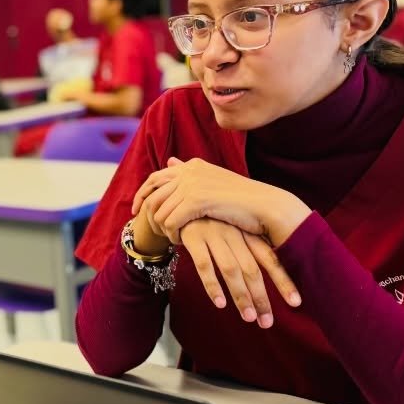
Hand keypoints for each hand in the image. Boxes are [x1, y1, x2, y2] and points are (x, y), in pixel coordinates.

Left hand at [134, 158, 309, 246]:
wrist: (266, 207)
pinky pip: (170, 221)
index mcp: (193, 166)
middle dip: (146, 212)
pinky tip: (181, 242)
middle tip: (147, 229)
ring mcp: (192, 184)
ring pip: (160, 210)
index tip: (137, 210)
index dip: (142, 194)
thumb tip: (172, 161)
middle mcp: (189, 171)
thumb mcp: (214, 184)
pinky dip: (172, 234)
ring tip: (172, 237)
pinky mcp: (196, 200)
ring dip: (163, 227)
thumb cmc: (244, 200)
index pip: (156, 177)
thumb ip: (191, 176)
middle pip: (152, 193)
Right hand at [178, 219, 301, 327]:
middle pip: (252, 269)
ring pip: (231, 269)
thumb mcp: (232, 232)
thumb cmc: (210, 225)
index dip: (283, 281)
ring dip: (240, 296)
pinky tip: (220, 304)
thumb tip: (265, 281)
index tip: (296, 303)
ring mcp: (214, 235)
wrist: (178, 204)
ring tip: (249, 318)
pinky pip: (204, 265)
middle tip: (267, 322)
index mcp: (247, 232)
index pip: (271, 259)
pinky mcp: (194, 238)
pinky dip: (212, 285)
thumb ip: (247, 251)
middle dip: (261, 297)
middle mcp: (234, 233)